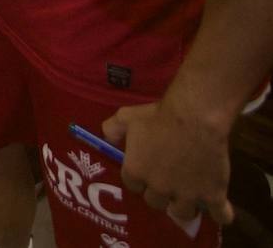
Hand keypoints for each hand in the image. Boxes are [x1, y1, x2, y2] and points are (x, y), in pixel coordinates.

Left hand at [102, 99, 234, 225]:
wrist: (194, 116)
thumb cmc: (158, 115)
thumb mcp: (126, 116)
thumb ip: (112, 129)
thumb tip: (108, 138)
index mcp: (136, 172)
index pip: (132, 185)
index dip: (139, 179)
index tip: (146, 171)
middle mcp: (158, 189)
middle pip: (155, 202)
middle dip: (160, 193)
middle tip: (168, 182)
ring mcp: (186, 195)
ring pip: (183, 213)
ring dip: (184, 206)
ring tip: (189, 197)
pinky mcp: (213, 195)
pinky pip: (220, 215)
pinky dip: (222, 214)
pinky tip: (220, 210)